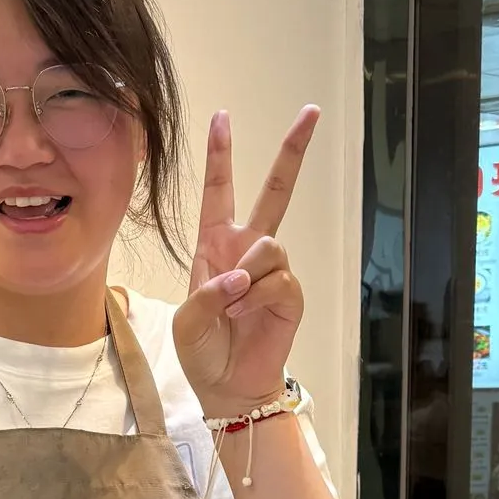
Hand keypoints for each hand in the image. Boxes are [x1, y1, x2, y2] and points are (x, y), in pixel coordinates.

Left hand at [172, 105, 318, 418]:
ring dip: (246, 276)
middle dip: (292, 151)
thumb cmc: (202, 350)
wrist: (227, 386)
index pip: (219, 190)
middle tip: (311, 112)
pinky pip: (278, 279)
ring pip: (270, 244)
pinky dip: (257, 297)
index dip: (220, 155)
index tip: (223, 116)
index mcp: (215, 244)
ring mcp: (272, 270)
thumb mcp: (187, 320)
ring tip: (233, 307)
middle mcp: (247, 249)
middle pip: (276, 191)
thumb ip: (208, 292)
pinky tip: (246, 315)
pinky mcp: (290, 293)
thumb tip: (242, 275)